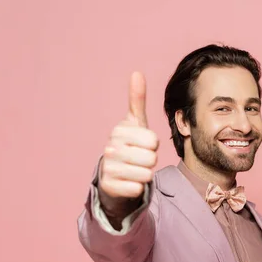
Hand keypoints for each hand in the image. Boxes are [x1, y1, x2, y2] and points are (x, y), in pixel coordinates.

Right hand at [99, 72, 158, 198]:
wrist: (112, 176)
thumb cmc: (129, 147)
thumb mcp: (134, 124)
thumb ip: (137, 101)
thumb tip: (137, 72)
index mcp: (119, 131)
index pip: (153, 140)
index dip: (152, 146)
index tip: (142, 145)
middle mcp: (110, 147)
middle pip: (151, 158)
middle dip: (150, 162)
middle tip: (138, 160)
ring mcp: (108, 167)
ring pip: (146, 174)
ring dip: (144, 175)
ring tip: (133, 171)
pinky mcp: (109, 187)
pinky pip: (138, 188)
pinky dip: (137, 188)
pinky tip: (128, 183)